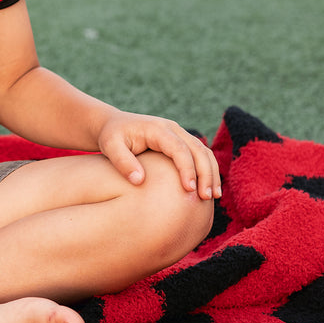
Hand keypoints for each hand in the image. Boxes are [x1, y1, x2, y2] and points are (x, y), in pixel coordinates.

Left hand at [97, 111, 221, 199]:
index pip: (178, 148)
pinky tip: (208, 189)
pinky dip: (208, 171)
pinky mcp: (180, 142)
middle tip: (206, 197)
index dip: (186, 168)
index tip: (189, 189)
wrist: (113, 124)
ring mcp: (178, 134)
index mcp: (157, 129)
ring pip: (203, 152)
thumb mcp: (110, 146)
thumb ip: (123, 162)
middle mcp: (172, 129)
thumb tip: (139, 181)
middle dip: (205, 173)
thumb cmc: (111, 136)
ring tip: (213, 196)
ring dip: (211, 173)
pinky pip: (200, 155)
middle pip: (198, 149)